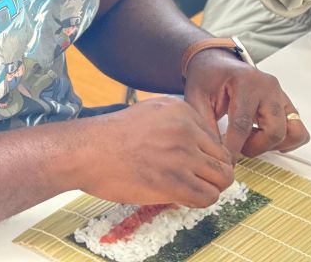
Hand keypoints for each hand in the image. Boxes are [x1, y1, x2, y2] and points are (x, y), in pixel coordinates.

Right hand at [76, 96, 233, 207]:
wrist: (87, 151)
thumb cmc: (110, 136)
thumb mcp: (147, 112)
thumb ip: (175, 123)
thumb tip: (197, 144)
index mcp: (181, 111)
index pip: (215, 139)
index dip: (205, 155)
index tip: (189, 164)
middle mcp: (186, 130)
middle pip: (223, 159)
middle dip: (212, 173)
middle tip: (194, 180)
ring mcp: (182, 155)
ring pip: (221, 179)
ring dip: (208, 188)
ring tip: (188, 189)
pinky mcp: (175, 181)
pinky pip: (207, 197)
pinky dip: (198, 201)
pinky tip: (180, 197)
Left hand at [184, 49, 309, 159]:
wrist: (217, 63)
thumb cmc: (208, 78)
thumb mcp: (197, 99)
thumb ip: (206, 126)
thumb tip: (217, 154)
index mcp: (245, 82)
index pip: (243, 123)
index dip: (234, 147)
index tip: (227, 162)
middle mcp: (269, 87)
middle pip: (274, 131)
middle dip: (255, 147)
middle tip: (236, 146)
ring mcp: (281, 95)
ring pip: (292, 132)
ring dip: (271, 144)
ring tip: (250, 139)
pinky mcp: (287, 104)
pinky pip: (298, 130)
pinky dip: (284, 141)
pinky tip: (262, 136)